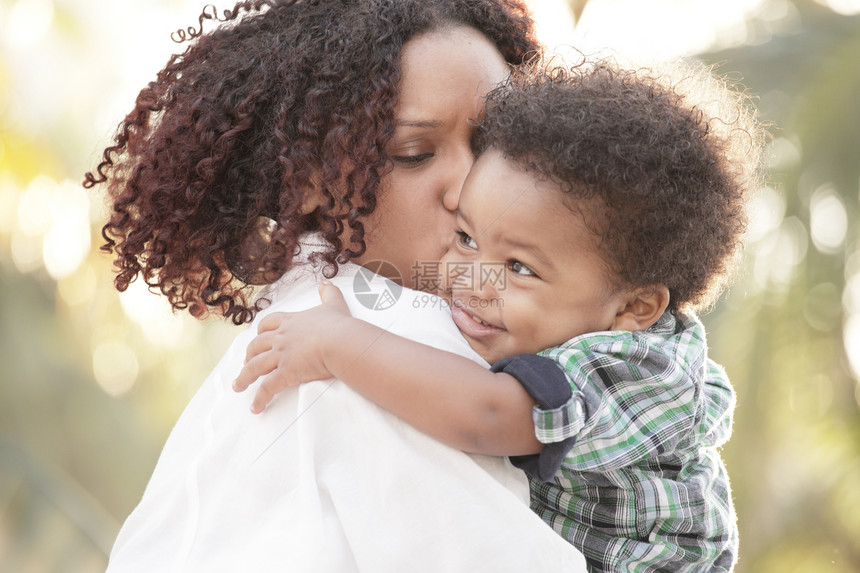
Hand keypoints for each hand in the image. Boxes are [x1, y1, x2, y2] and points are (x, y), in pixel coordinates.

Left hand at [233, 281, 351, 412]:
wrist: (342, 342)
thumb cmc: (340, 325)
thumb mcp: (333, 305)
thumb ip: (328, 293)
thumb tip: (326, 282)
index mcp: (291, 322)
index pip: (268, 324)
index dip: (261, 332)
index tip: (257, 338)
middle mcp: (282, 338)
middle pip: (257, 345)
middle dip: (248, 355)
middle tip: (245, 364)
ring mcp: (282, 355)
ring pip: (255, 367)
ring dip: (244, 378)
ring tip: (238, 387)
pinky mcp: (286, 373)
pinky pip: (268, 387)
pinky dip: (260, 398)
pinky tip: (256, 408)